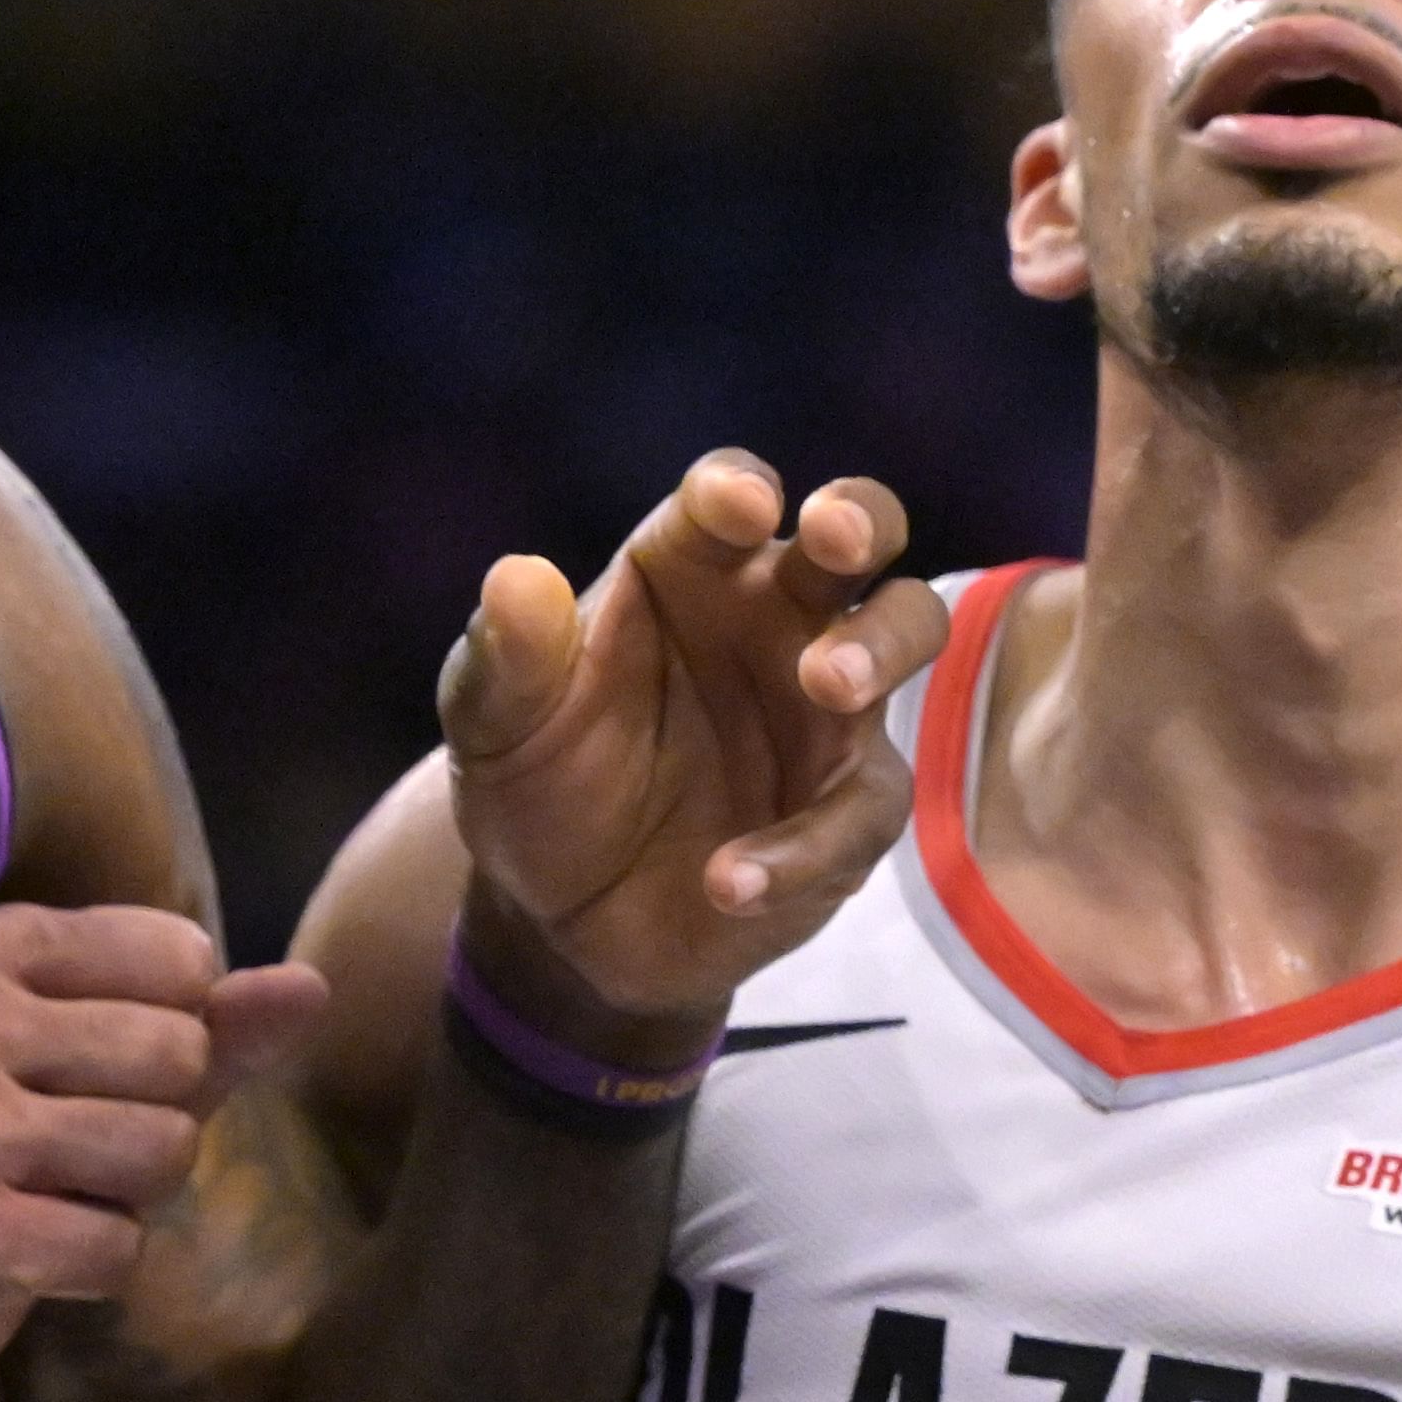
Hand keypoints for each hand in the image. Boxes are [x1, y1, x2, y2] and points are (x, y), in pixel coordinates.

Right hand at [0, 900, 332, 1401]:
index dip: (170, 1033)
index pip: (178, 959)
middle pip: (180, 1056)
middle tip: (63, 1145)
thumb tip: (313, 989)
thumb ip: (203, 1024)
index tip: (87, 1066)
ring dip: (126, 1196)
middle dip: (154, 1119)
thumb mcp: (87, 1061)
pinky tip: (23, 1252)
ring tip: (44, 1193)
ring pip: (162, 1150)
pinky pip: (116, 1249)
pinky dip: (90, 1266)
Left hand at [442, 453, 949, 1045]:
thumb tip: (516, 578)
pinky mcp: (846, 810)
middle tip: (834, 540)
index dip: (735, 489)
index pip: (725, 499)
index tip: (736, 504)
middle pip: (858, 532)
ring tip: (827, 683)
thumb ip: (509, 657)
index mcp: (689, 569)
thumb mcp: (496, 723)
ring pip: (905, 636)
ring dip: (877, 646)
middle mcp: (775, 617)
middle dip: (859, 521)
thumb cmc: (537, 779)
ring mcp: (826, 710)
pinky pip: (859, 812)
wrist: (557, 912)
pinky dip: (802, 848)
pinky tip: (730, 881)